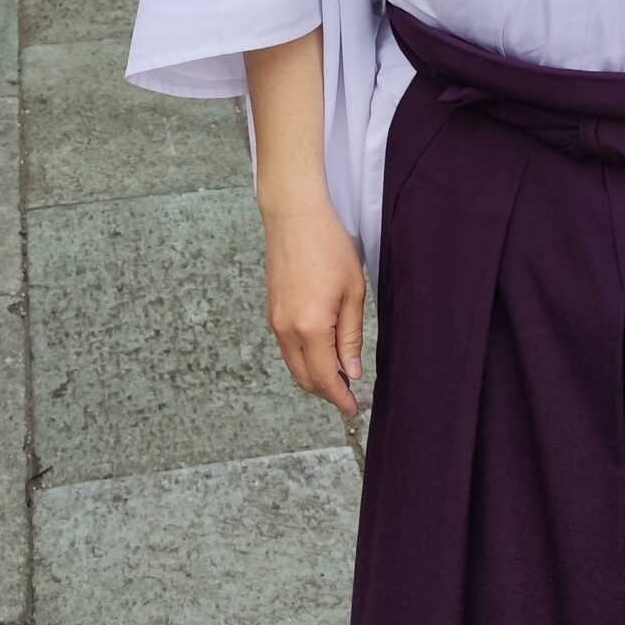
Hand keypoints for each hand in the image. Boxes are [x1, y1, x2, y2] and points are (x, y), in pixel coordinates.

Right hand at [260, 197, 366, 419]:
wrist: (295, 216)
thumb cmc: (328, 246)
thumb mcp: (352, 292)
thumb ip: (350, 336)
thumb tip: (351, 370)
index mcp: (310, 328)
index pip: (325, 378)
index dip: (339, 398)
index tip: (352, 408)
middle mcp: (287, 330)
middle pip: (305, 378)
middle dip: (326, 390)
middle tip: (348, 393)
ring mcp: (275, 321)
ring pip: (293, 364)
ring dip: (314, 374)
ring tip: (339, 371)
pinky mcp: (271, 311)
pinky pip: (286, 347)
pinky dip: (303, 357)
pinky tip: (321, 349)